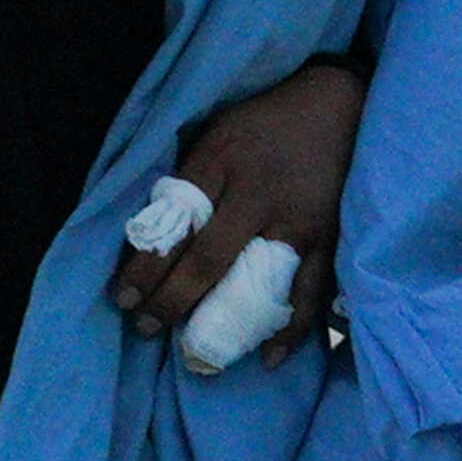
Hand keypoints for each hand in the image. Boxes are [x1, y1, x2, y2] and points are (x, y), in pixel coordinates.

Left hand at [110, 60, 362, 368]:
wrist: (339, 103)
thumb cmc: (267, 121)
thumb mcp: (219, 130)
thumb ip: (191, 176)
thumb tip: (153, 230)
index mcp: (223, 160)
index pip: (174, 223)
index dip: (145, 266)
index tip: (122, 298)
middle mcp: (259, 193)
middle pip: (207, 259)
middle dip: (171, 301)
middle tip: (145, 328)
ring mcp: (298, 219)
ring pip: (254, 283)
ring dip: (220, 322)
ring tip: (195, 352)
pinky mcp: (330, 236)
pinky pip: (309, 291)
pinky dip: (290, 328)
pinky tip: (268, 357)